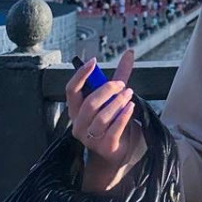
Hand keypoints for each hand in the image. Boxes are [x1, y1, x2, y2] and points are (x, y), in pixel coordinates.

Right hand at [65, 48, 141, 173]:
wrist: (118, 149)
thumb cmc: (112, 119)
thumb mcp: (114, 96)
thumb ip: (120, 75)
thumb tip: (129, 52)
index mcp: (76, 109)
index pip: (71, 90)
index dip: (80, 75)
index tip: (93, 62)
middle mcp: (79, 123)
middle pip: (89, 103)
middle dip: (107, 90)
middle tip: (122, 84)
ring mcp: (90, 137)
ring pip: (101, 117)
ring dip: (117, 103)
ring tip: (129, 94)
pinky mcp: (104, 146)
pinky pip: (113, 129)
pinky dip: (123, 116)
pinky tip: (131, 107)